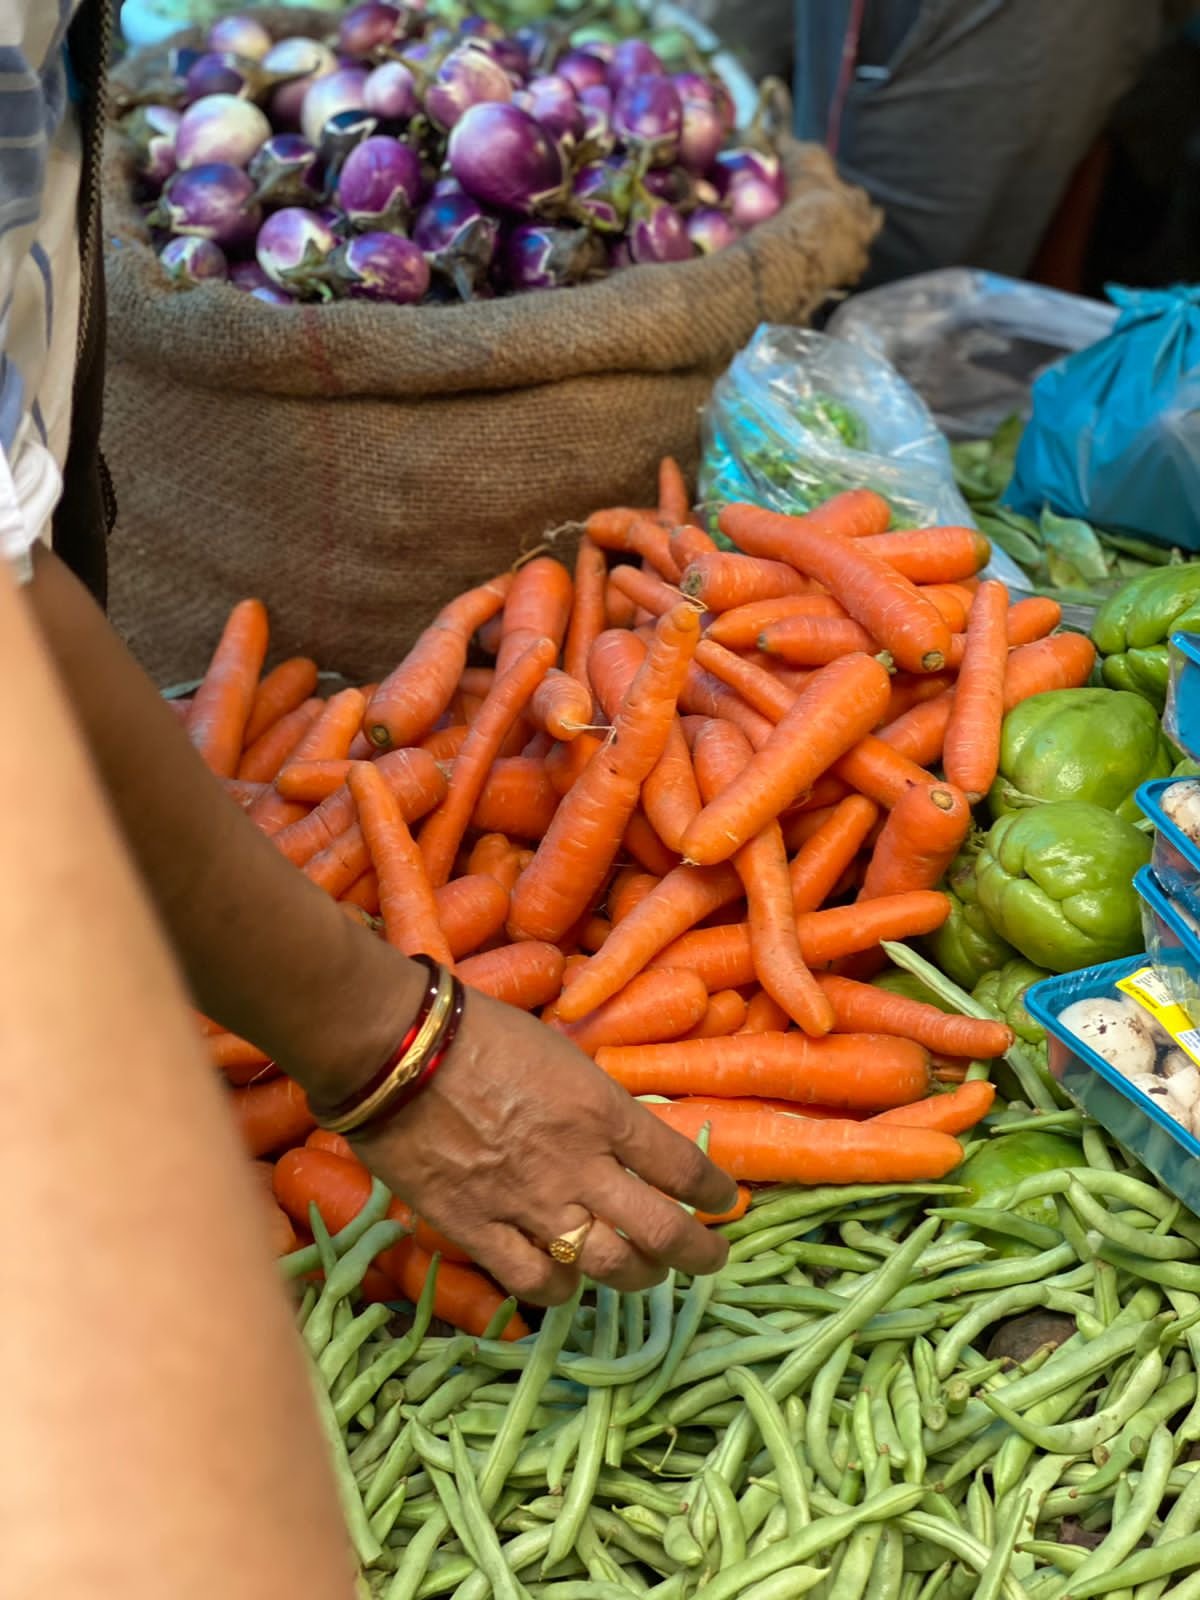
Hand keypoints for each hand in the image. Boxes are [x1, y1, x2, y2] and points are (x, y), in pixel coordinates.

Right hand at [350, 990, 737, 1304]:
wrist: (398, 1049)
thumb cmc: (479, 1031)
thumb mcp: (560, 1053)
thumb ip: (593, 1103)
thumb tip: (616, 1132)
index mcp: (603, 1112)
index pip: (682, 1167)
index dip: (714, 1192)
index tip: (724, 1202)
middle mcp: (580, 1165)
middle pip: (664, 1233)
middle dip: (699, 1254)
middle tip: (709, 1259)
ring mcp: (531, 1204)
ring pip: (610, 1267)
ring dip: (637, 1277)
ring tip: (643, 1275)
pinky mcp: (479, 1230)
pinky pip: (537, 1281)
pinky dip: (562, 1288)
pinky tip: (566, 1280)